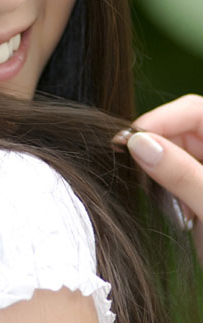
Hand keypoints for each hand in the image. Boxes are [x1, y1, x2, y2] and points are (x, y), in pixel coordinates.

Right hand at [121, 95, 202, 264]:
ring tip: (159, 196)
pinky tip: (174, 213)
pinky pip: (180, 180)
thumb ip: (180, 172)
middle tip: (130, 166)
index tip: (129, 140)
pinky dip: (169, 191)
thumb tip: (139, 143)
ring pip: (176, 155)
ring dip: (160, 170)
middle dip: (156, 145)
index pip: (194, 110)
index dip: (159, 119)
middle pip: (182, 130)